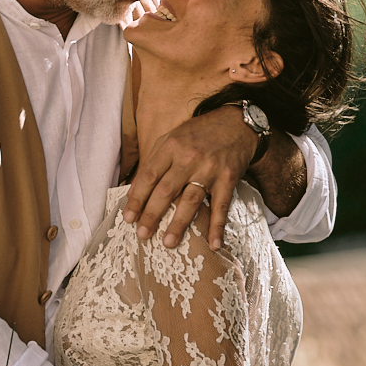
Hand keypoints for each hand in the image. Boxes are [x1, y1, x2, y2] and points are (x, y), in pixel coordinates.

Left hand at [123, 106, 257, 250]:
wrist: (236, 122)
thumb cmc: (199, 133)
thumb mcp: (172, 137)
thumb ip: (154, 161)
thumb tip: (135, 189)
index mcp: (171, 146)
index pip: (149, 176)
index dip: (137, 198)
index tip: (129, 217)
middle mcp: (189, 158)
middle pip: (166, 190)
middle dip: (152, 214)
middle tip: (143, 234)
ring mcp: (210, 169)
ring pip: (191, 200)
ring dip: (179, 223)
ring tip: (168, 242)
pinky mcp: (228, 178)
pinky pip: (221, 206)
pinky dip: (217, 226)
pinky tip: (214, 243)